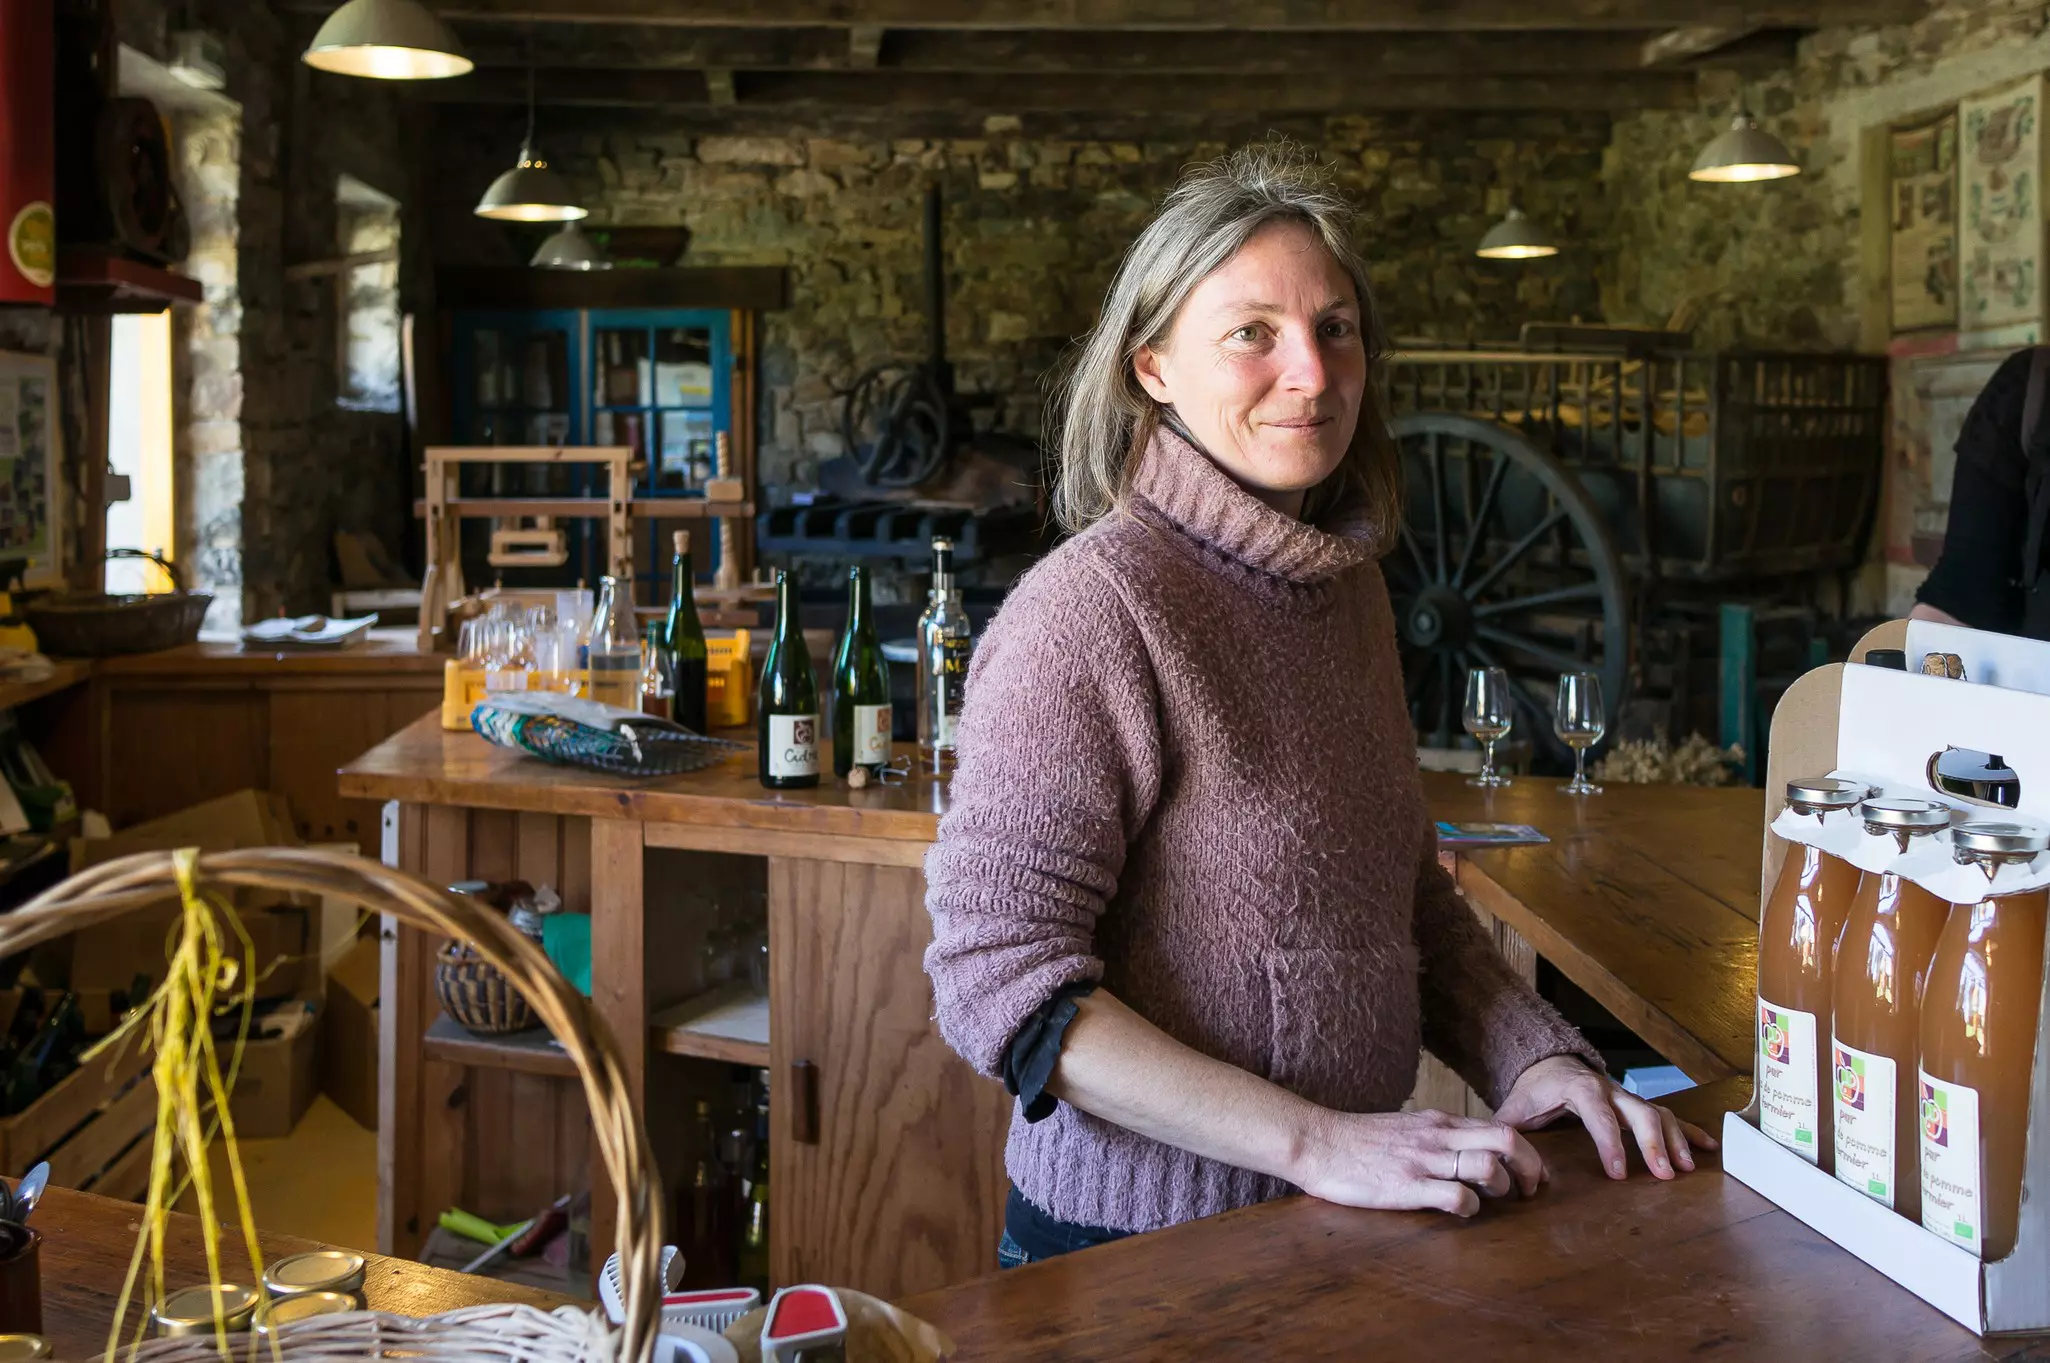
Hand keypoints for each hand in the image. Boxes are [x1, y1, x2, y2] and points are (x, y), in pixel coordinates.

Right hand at [1292, 1107, 1546, 1217]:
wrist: (1316, 1142)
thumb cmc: (1356, 1140)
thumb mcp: (1405, 1126)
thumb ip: (1436, 1135)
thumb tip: (1464, 1150)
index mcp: (1439, 1121)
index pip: (1501, 1127)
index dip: (1527, 1153)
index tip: (1529, 1175)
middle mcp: (1438, 1135)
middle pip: (1508, 1140)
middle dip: (1531, 1169)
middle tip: (1529, 1192)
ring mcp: (1424, 1160)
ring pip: (1489, 1166)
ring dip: (1502, 1187)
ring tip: (1492, 1200)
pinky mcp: (1408, 1186)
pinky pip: (1458, 1198)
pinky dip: (1470, 1209)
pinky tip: (1459, 1213)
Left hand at [1493, 1055, 1718, 1180]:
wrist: (1546, 1062)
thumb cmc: (1532, 1090)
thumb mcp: (1515, 1106)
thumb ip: (1508, 1130)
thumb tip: (1505, 1161)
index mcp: (1578, 1088)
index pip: (1598, 1115)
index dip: (1609, 1143)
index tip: (1618, 1173)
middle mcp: (1609, 1089)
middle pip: (1639, 1111)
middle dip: (1653, 1143)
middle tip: (1664, 1175)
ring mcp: (1626, 1096)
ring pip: (1658, 1113)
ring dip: (1675, 1140)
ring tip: (1686, 1169)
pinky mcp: (1635, 1104)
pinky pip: (1669, 1115)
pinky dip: (1689, 1131)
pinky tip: (1708, 1148)